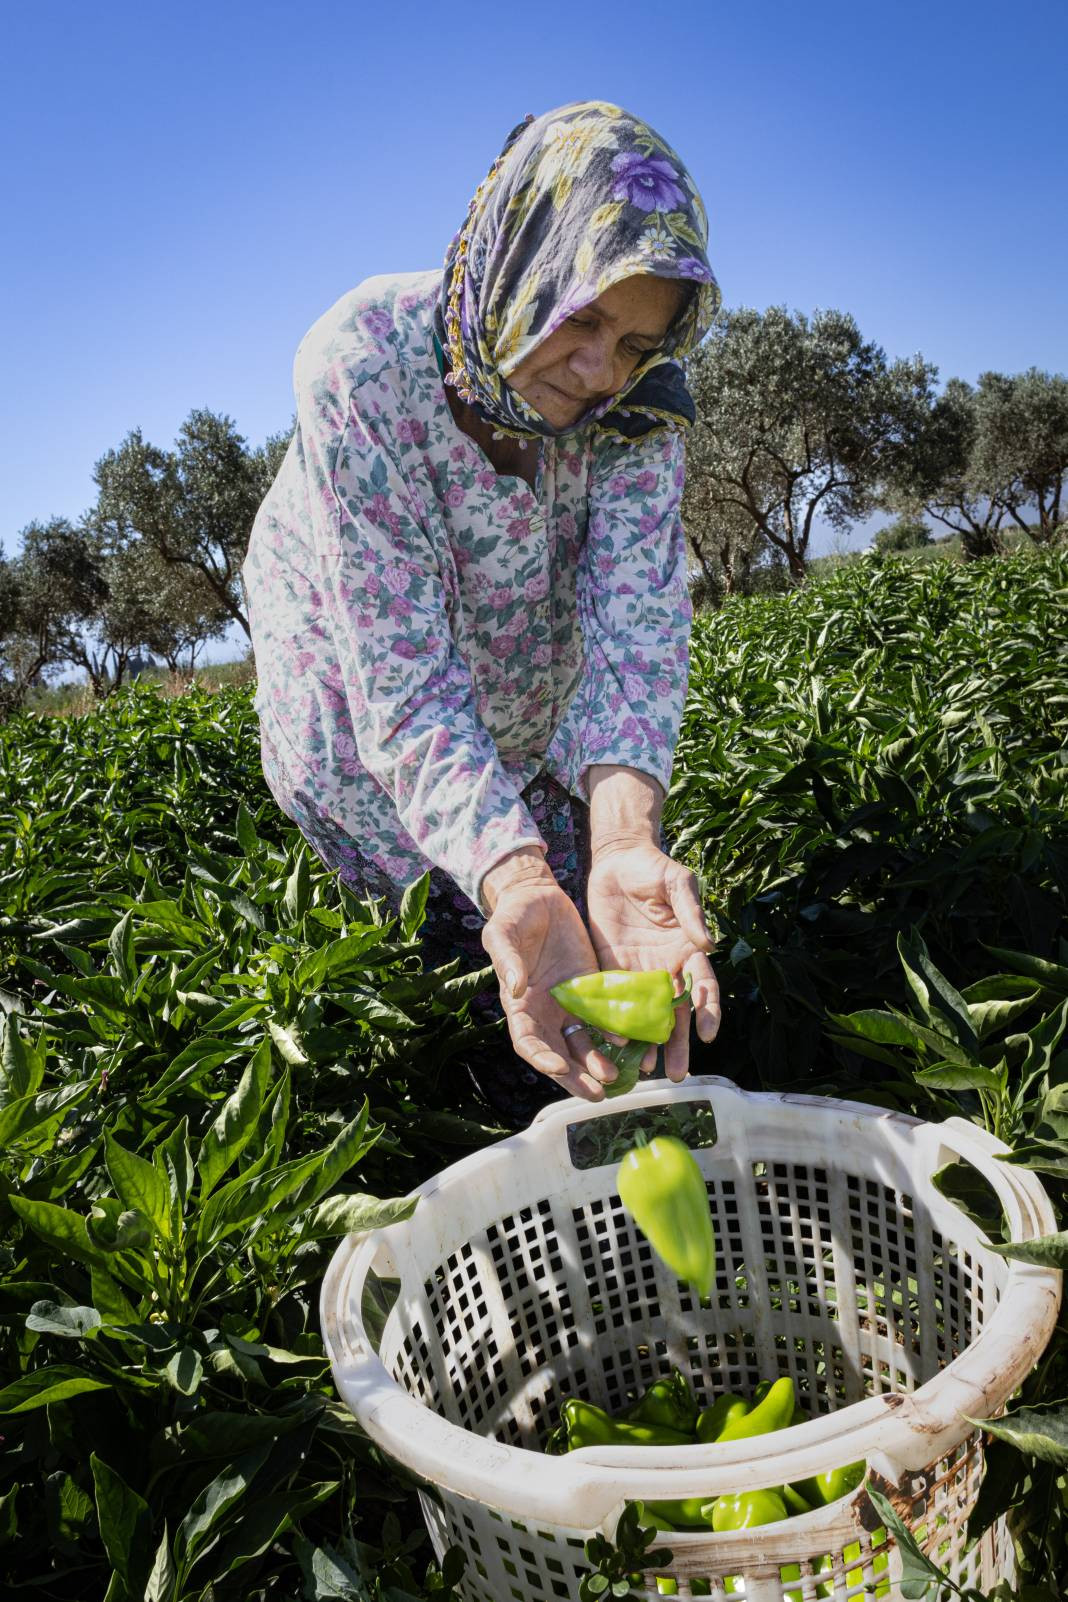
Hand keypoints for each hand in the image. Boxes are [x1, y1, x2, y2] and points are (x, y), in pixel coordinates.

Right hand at [481, 875, 626, 1101]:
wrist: (538, 897)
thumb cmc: (512, 916)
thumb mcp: (502, 934)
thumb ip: (508, 961)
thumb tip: (515, 988)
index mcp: (520, 1005)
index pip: (529, 1042)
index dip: (542, 1058)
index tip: (559, 1067)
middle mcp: (545, 1012)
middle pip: (559, 1053)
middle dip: (576, 1076)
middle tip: (597, 1093)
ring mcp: (569, 1003)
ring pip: (584, 1042)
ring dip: (597, 1062)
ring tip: (616, 1077)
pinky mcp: (591, 989)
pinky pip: (603, 1016)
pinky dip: (614, 1032)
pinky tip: (628, 1042)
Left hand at [586, 841, 720, 1082]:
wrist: (617, 860)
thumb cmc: (655, 868)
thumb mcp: (677, 883)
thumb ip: (690, 911)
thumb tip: (709, 943)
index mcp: (688, 950)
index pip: (703, 988)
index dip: (708, 1011)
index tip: (708, 1033)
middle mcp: (666, 968)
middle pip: (676, 1013)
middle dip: (677, 1043)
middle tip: (677, 1073)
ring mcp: (638, 971)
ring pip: (646, 1015)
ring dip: (646, 1042)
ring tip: (643, 1069)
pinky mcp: (610, 969)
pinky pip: (613, 1000)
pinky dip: (614, 1023)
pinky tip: (611, 1044)